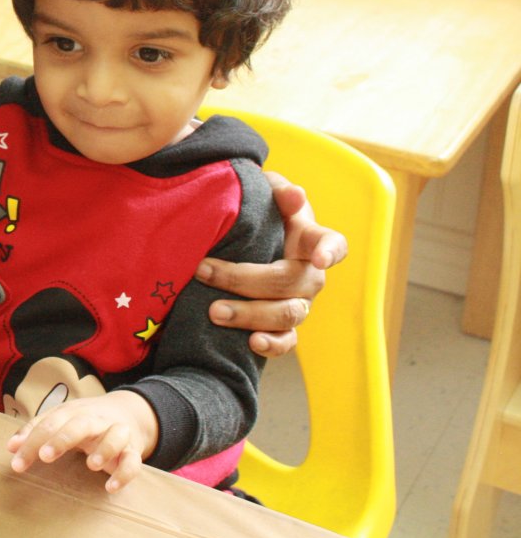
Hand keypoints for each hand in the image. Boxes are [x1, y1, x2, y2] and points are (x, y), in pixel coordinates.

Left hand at [5, 392, 156, 491]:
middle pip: (80, 424)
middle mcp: (95, 420)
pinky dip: (125, 473)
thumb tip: (10, 447)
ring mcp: (117, 433)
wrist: (128, 412)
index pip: (49, 424)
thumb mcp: (59, 420)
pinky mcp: (133, 450)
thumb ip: (35, 431)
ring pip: (116, 435)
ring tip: (91, 465)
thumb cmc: (84, 420)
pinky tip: (111, 487)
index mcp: (73, 412)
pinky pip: (134, 461)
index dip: (32, 442)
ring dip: (105, 448)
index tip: (17, 461)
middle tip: (45, 455)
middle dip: (62, 438)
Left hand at [197, 170, 349, 357]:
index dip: (330, 252)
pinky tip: (250, 343)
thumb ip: (277, 192)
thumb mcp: (262, 194)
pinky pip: (286, 342)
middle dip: (245, 279)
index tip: (320, 258)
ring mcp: (299, 302)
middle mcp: (310, 274)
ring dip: (250, 314)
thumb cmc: (253, 214)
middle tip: (205, 271)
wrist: (235, 242)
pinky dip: (272, 345)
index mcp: (309, 240)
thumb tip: (294, 195)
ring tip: (214, 311)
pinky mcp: (284, 326)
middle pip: (292, 282)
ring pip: (287, 315)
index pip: (333, 244)